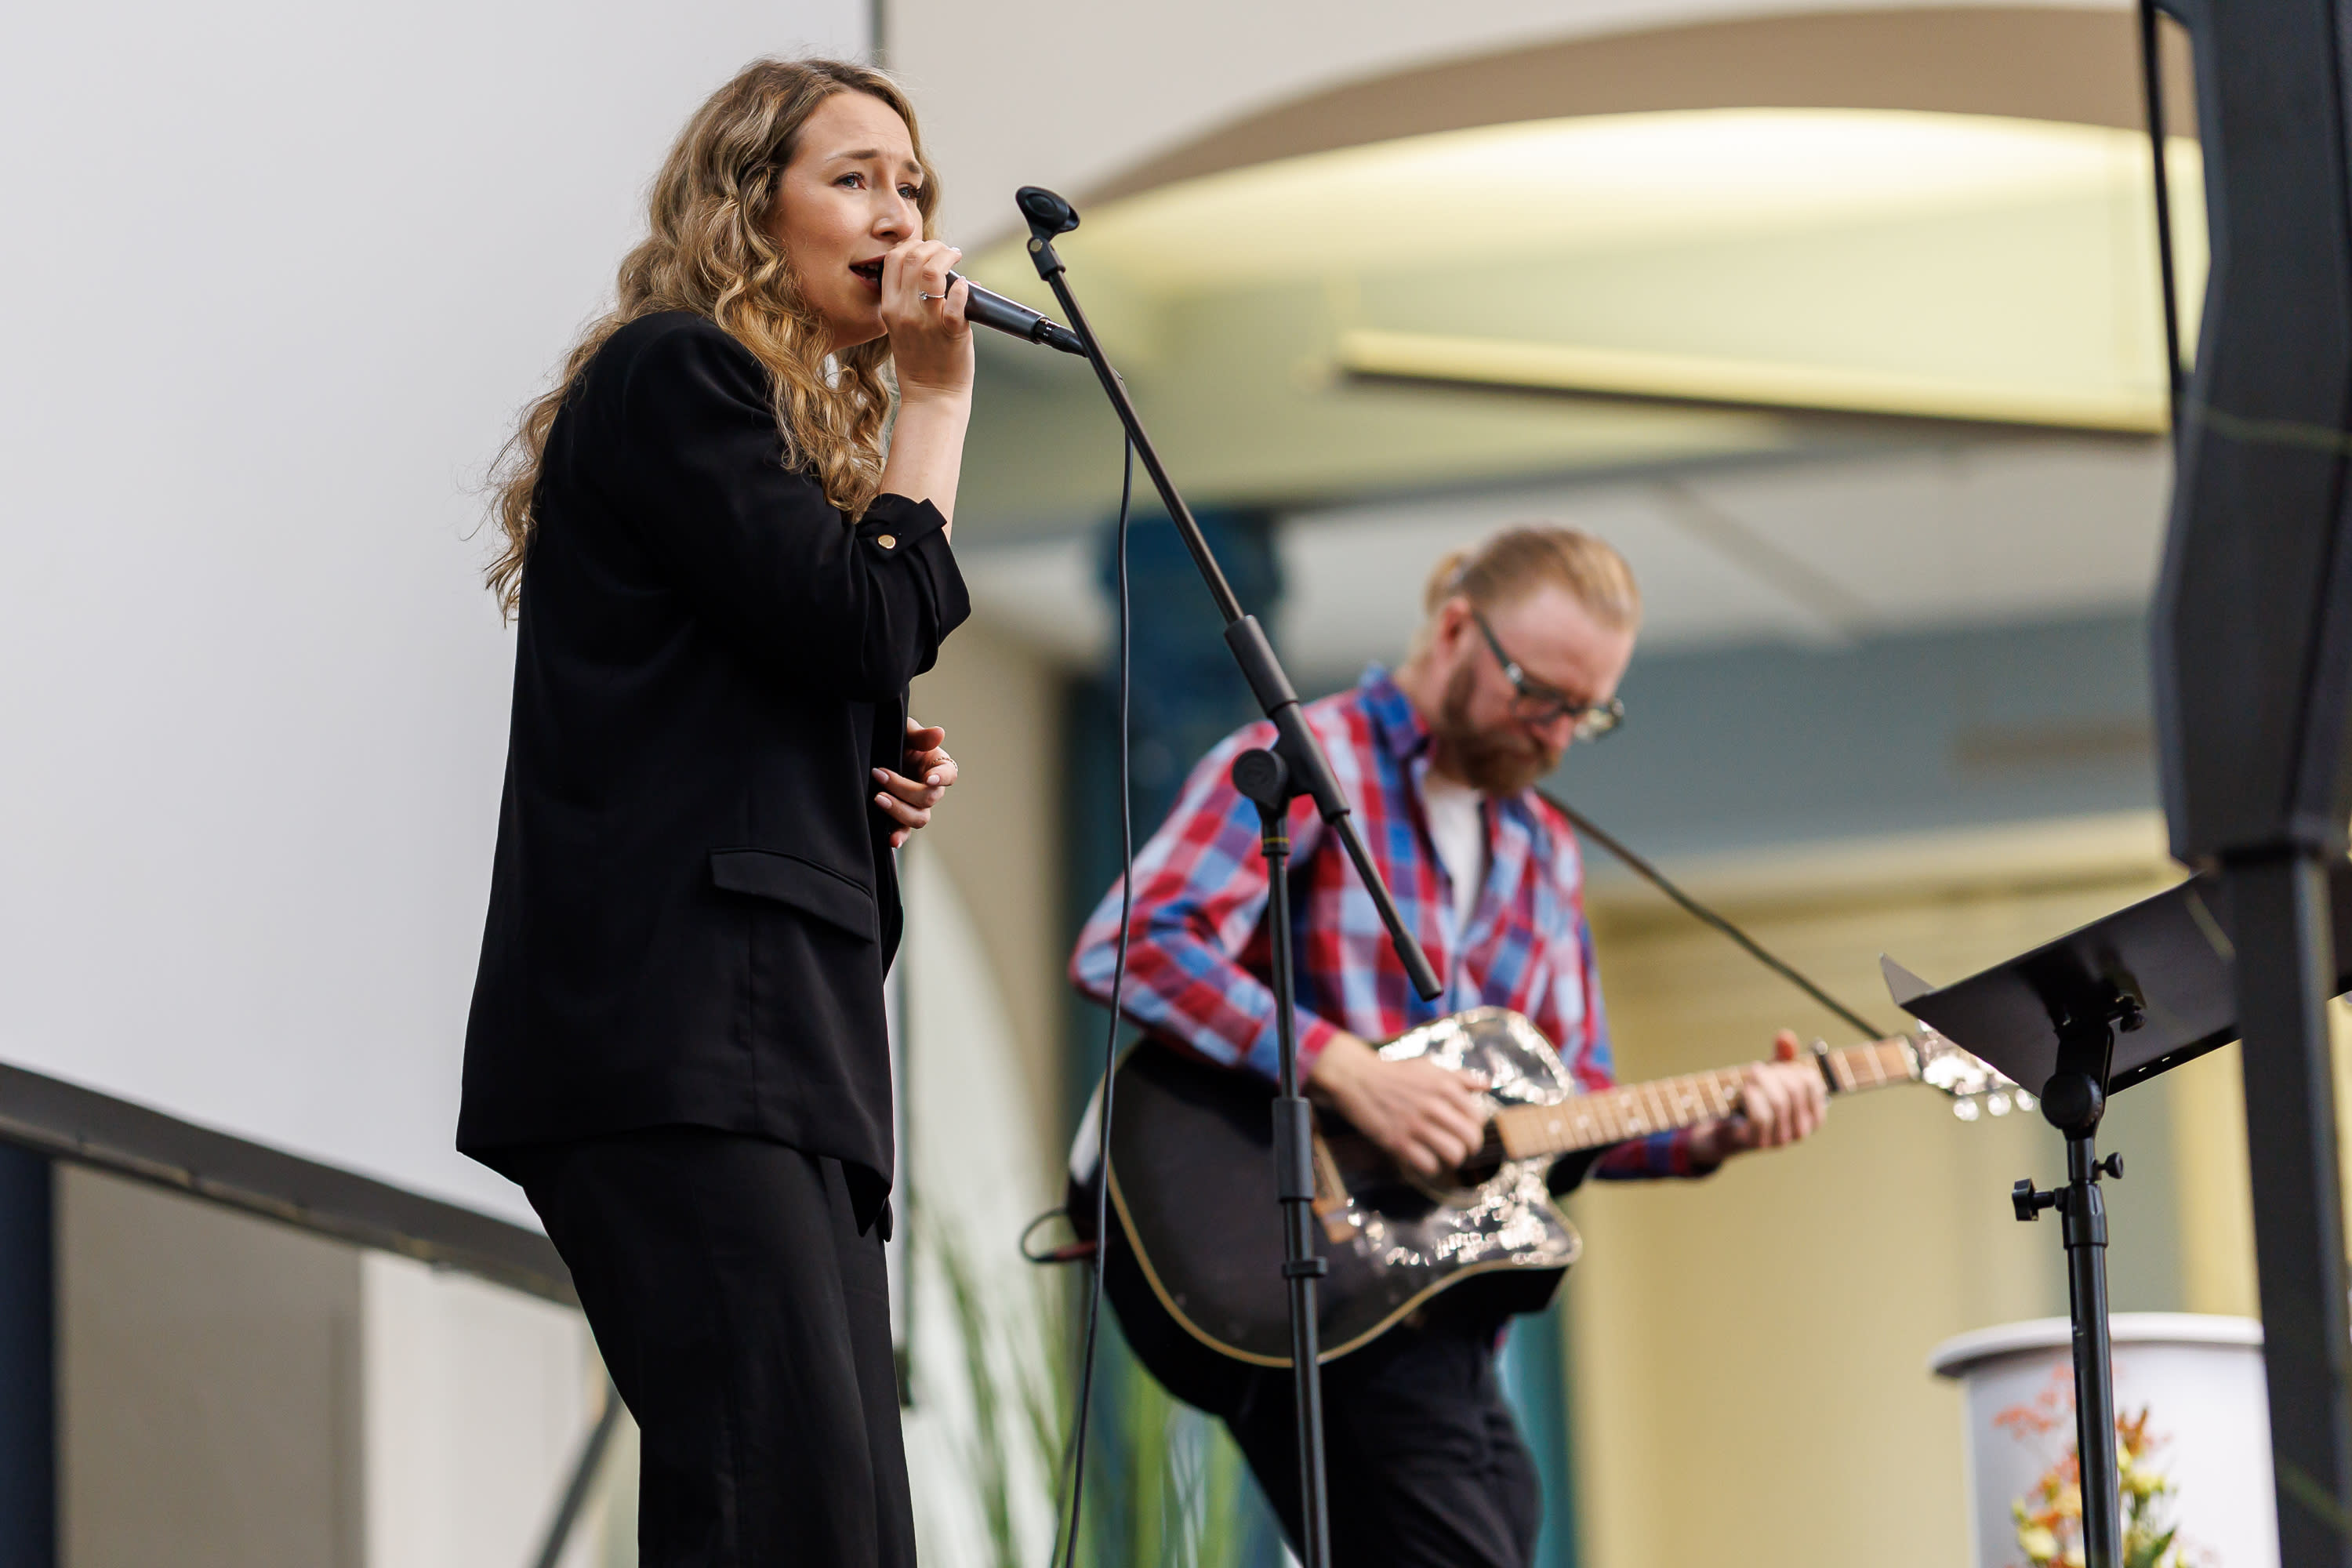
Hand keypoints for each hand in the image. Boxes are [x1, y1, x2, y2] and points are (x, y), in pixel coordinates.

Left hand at [873, 718, 957, 848]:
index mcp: (936, 765)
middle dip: (904, 789)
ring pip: (919, 818)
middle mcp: (930, 788)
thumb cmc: (894, 739)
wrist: (874, 752)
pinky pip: (904, 832)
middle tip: (880, 775)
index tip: (929, 778)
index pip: (948, 774)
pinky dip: (899, 838)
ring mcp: (917, 806)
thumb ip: (919, 735)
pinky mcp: (901, 818)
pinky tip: (891, 841)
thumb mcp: (904, 731)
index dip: (941, 778)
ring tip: (878, 799)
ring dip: (899, 811)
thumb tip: (939, 734)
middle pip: (929, 798)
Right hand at [878, 239, 972, 401]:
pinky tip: (967, 285)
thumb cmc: (920, 361)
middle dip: (932, 246)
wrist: (931, 396)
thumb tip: (936, 271)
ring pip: (931, 271)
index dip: (911, 245)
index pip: (892, 260)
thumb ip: (909, 300)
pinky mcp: (950, 333)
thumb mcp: (901, 327)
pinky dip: (963, 288)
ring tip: (956, 257)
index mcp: (890, 308)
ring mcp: (926, 322)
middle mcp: (904, 312)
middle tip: (947, 251)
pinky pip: (955, 301)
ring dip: (947, 256)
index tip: (927, 248)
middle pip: (912, 258)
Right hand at [1308, 1033, 1488, 1177]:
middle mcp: (1434, 1106)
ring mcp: (1416, 1125)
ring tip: (1444, 1154)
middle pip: (1471, 1139)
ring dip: (1452, 1158)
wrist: (1357, 1078)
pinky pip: (1428, 1165)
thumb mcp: (1429, 1067)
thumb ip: (1460, 1077)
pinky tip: (1424, 1157)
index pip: (1478, 1118)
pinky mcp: (1398, 1141)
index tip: (1464, 1127)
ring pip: (1454, 1155)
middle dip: (1469, 1147)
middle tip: (1461, 1146)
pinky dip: (1430, 1166)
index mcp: (1445, 1086)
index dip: (1474, 1126)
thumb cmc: (1395, 1074)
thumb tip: (1487, 1085)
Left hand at [1691, 1030, 1828, 1163]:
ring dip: (1760, 1082)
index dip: (1791, 1067)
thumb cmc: (1759, 1099)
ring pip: (1778, 1102)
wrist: (1730, 1128)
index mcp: (1814, 1115)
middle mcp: (1803, 1131)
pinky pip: (1761, 1116)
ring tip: (1750, 1077)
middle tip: (1757, 1069)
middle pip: (1793, 1089)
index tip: (1777, 1067)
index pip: (1811, 1082)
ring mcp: (1782, 1140)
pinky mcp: (1760, 1143)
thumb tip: (1785, 1035)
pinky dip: (1752, 1097)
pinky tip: (1746, 1089)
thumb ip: (1783, 1056)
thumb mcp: (1774, 1075)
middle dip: (1773, 1072)